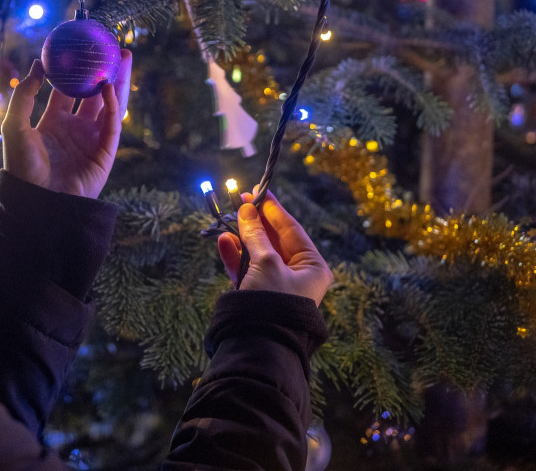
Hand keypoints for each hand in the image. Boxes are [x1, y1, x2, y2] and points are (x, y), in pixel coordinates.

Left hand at [1, 50, 131, 198]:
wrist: (38, 201)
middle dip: (103, 72)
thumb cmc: (22, 166)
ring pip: (108, 105)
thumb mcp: (15, 125)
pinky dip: (112, 105)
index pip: (68, 91)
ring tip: (123, 58)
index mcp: (54, 123)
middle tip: (110, 47)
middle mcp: (75, 129)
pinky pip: (111, 124)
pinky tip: (108, 86)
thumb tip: (36, 64)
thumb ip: (24, 95)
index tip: (81, 49)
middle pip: (93, 94)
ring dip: (116, 82)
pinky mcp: (105, 152)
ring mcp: (91, 140)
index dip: (76, 71)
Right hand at [217, 190, 332, 304]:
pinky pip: (246, 269)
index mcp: (312, 267)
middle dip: (255, 221)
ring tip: (229, 219)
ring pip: (257, 253)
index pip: (292, 229)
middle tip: (240, 200)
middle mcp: (297, 275)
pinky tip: (223, 241)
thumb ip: (255, 234)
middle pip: (274, 239)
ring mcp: (276, 285)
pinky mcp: (257, 295)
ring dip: (242, 237)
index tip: (258, 191)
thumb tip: (247, 209)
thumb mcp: (266, 262)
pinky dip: (234, 255)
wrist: (259, 344)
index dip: (273, 209)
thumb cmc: (273, 300)